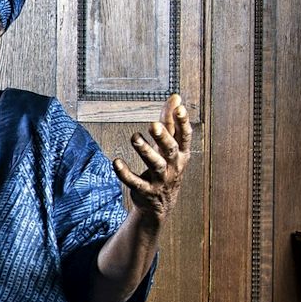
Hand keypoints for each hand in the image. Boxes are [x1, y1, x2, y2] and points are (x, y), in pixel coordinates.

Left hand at [112, 93, 192, 221]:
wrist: (159, 205)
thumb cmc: (166, 167)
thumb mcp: (169, 146)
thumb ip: (170, 122)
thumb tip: (176, 97)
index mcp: (181, 154)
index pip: (185, 137)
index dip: (183, 123)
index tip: (180, 108)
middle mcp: (173, 167)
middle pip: (171, 150)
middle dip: (163, 137)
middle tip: (152, 125)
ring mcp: (160, 180)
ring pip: (155, 165)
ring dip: (145, 151)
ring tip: (134, 137)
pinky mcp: (145, 190)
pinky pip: (135, 181)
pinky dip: (125, 172)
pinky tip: (115, 161)